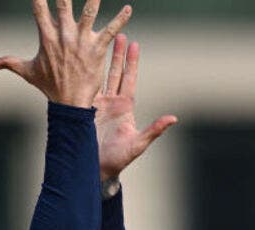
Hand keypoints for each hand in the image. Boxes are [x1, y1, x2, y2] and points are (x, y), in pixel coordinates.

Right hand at [0, 0, 132, 107]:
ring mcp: (81, 41)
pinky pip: (111, 30)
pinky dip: (121, 19)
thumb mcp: (28, 73)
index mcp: (47, 37)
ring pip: (89, 12)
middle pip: (63, 3)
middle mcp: (64, 35)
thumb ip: (11, 63)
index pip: (39, 9)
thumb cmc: (49, 87)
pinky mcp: (97, 49)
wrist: (69, 104)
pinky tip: (129, 9)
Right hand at [95, 35, 177, 180]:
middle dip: (118, 54)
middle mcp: (112, 103)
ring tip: (101, 41)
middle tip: (120, 34)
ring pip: (100, 77)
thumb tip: (173, 118)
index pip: (129, 79)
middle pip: (116, 73)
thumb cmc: (119, 159)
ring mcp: (97, 105)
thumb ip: (154, 130)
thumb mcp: (138, 144)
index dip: (132, 62)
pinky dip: (83, 75)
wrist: (96, 170)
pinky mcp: (83, 110)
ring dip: (101, 60)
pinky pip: (84, 88)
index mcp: (125, 107)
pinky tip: (81, 61)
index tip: (134, 44)